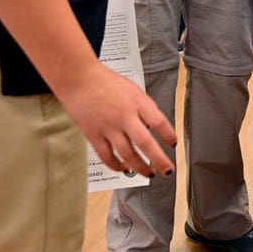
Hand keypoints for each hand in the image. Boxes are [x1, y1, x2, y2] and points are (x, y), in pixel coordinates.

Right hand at [58, 66, 176, 176]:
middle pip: (145, 142)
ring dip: (140, 167)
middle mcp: (124, 115)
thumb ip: (144, 108)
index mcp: (137, 101)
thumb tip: (154, 129)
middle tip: (168, 170)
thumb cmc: (106, 82)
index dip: (169, 135)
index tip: (173, 143)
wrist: (79, 79)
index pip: (159, 121)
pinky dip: (117, 166)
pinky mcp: (93, 135)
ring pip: (127, 154)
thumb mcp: (133, 90)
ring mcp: (108, 127)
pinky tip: (124, 169)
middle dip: (159, 160)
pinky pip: (107, 156)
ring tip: (149, 173)